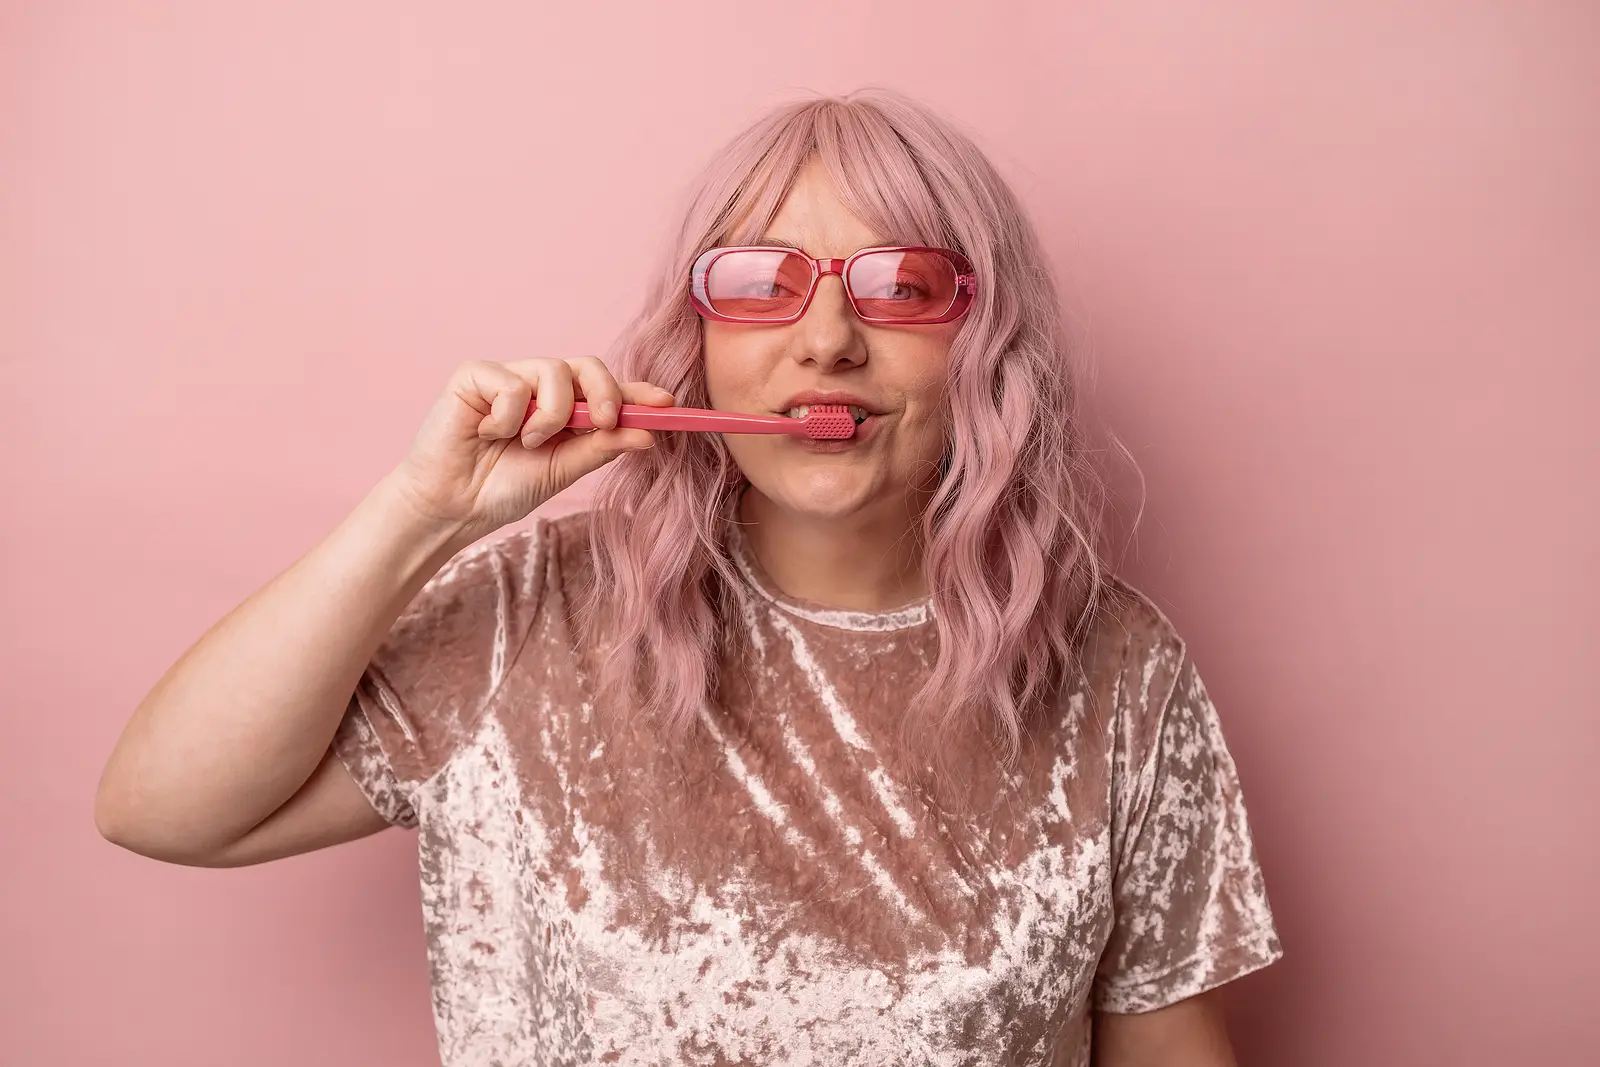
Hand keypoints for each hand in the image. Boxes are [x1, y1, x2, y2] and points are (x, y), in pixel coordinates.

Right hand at [386, 357, 672, 540]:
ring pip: (553, 370)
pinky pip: (511, 382)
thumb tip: (648, 435)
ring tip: (527, 443)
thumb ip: (601, 448)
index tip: (667, 404)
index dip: (637, 393)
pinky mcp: (475, 375)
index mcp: (565, 409)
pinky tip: (487, 433)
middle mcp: (539, 387)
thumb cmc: (503, 488)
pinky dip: (507, 415)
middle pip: (588, 366)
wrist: (453, 507)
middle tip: (606, 422)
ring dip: (551, 415)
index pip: (607, 391)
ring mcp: (508, 377)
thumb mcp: (562, 471)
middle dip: (606, 393)